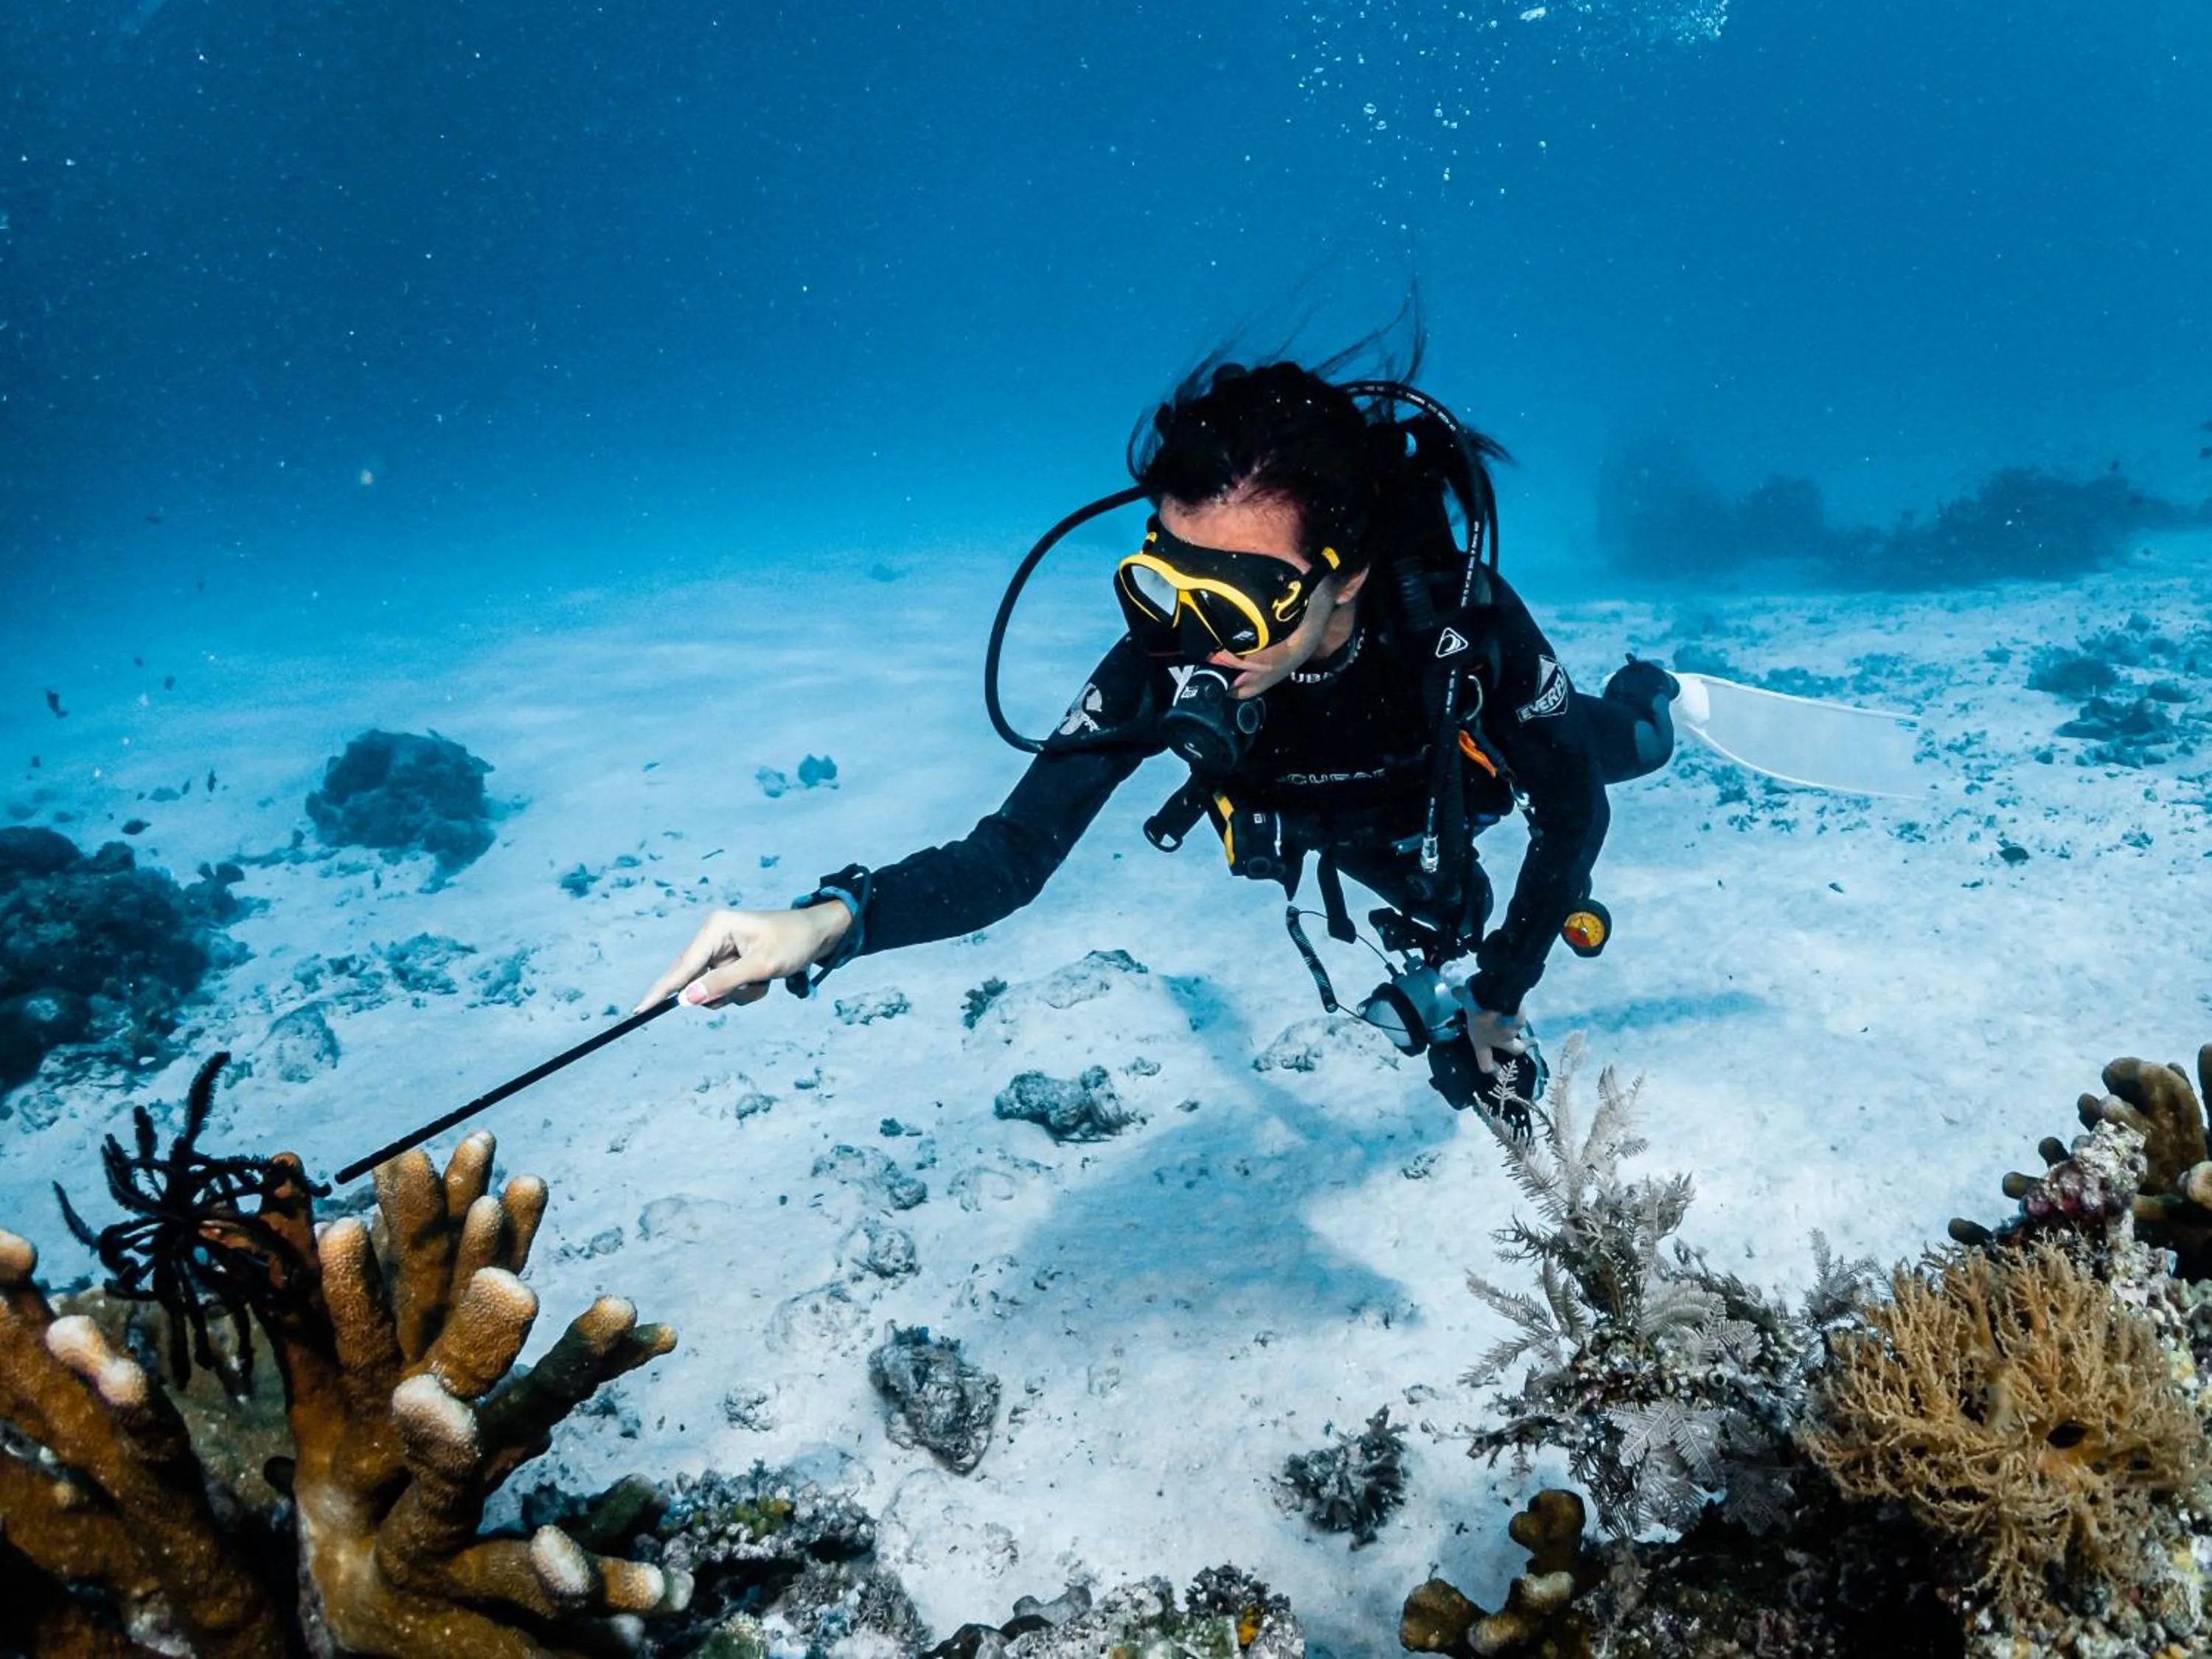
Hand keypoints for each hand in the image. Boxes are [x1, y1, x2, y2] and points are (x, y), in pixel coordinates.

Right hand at [633, 904, 850, 1012]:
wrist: (820, 934)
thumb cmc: (793, 942)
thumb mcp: (760, 967)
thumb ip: (722, 983)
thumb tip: (686, 1000)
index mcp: (716, 928)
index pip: (683, 966)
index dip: (662, 990)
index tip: (640, 1010)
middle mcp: (713, 936)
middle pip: (694, 979)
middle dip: (721, 992)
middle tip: (751, 984)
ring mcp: (722, 949)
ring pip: (712, 989)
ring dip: (738, 993)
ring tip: (763, 980)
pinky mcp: (731, 960)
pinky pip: (727, 988)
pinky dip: (746, 991)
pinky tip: (765, 979)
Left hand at [1461, 1001, 1526, 1076]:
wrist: (1496, 994)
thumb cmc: (1475, 1001)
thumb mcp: (1465, 999)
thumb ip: (1461, 997)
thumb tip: (1456, 991)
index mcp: (1481, 1040)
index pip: (1485, 1064)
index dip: (1490, 1068)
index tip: (1494, 1069)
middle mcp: (1499, 1039)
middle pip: (1516, 1049)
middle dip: (1523, 1046)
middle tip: (1530, 1043)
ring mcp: (1513, 1031)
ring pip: (1517, 1027)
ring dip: (1516, 1019)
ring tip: (1513, 1005)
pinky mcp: (1522, 1019)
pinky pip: (1520, 1014)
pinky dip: (1519, 1008)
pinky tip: (1515, 998)